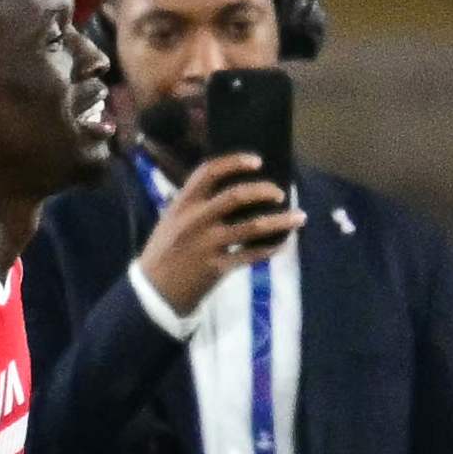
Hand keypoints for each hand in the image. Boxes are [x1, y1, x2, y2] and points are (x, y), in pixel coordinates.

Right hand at [136, 151, 305, 315]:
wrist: (153, 292)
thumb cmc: (165, 251)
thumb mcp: (173, 220)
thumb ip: (197, 205)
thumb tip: (234, 191)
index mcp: (183, 204)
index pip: (208, 172)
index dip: (234, 162)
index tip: (257, 161)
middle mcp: (196, 220)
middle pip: (235, 196)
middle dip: (264, 190)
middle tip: (280, 193)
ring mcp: (208, 244)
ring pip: (252, 228)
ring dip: (280, 221)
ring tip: (299, 217)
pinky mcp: (218, 267)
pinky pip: (251, 255)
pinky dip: (270, 248)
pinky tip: (282, 243)